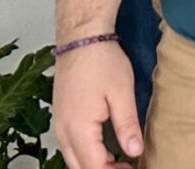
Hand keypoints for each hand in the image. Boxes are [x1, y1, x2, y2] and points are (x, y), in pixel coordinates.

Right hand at [53, 41, 140, 167]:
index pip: (94, 167)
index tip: (133, 168)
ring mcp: (59, 124)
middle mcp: (63, 131)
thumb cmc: (102, 61)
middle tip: (127, 167)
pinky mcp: (61, 117)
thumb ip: (127, 125)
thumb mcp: (122, 93)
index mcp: (78, 129)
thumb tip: (135, 152)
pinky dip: (86, 153)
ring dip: (94, 164)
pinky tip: (105, 148)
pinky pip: (70, 146)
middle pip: (80, 167)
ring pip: (73, 159)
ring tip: (120, 161)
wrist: (81, 38)